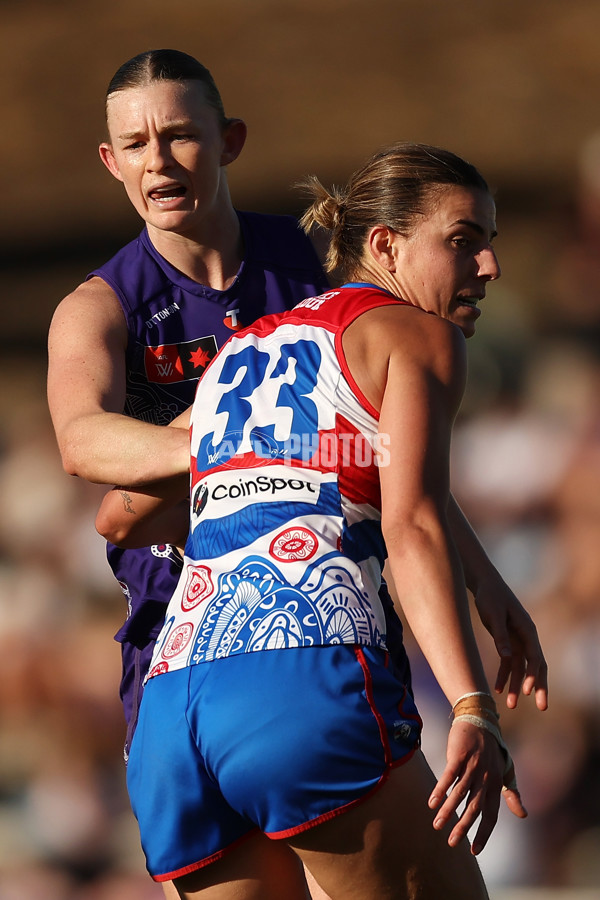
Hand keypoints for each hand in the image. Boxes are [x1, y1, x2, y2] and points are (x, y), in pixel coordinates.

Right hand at [428, 720, 512, 854]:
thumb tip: (524, 815)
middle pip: (474, 808)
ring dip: (448, 811)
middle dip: (463, 828)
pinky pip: (448, 776)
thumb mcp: (507, 771)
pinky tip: (432, 803)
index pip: (491, 815)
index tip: (474, 851)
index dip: (483, 833)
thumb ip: (513, 794)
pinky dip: (440, 790)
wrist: (480, 720)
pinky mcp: (458, 756)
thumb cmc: (493, 748)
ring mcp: (472, 767)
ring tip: (437, 825)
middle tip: (452, 843)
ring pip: (459, 794)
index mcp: (497, 784)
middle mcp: (485, 778)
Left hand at [473, 571, 547, 710]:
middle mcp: (526, 637)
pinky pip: (508, 663)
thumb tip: (507, 656)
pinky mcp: (507, 642)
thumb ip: (500, 635)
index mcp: (527, 629)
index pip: (534, 656)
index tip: (527, 690)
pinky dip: (503, 675)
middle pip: (536, 665)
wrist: (485, 585)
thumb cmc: (490, 596)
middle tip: (543, 706)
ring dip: (516, 686)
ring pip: (521, 668)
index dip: (532, 674)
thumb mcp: (494, 614)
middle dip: (538, 686)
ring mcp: (517, 641)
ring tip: (510, 705)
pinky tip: (497, 689)